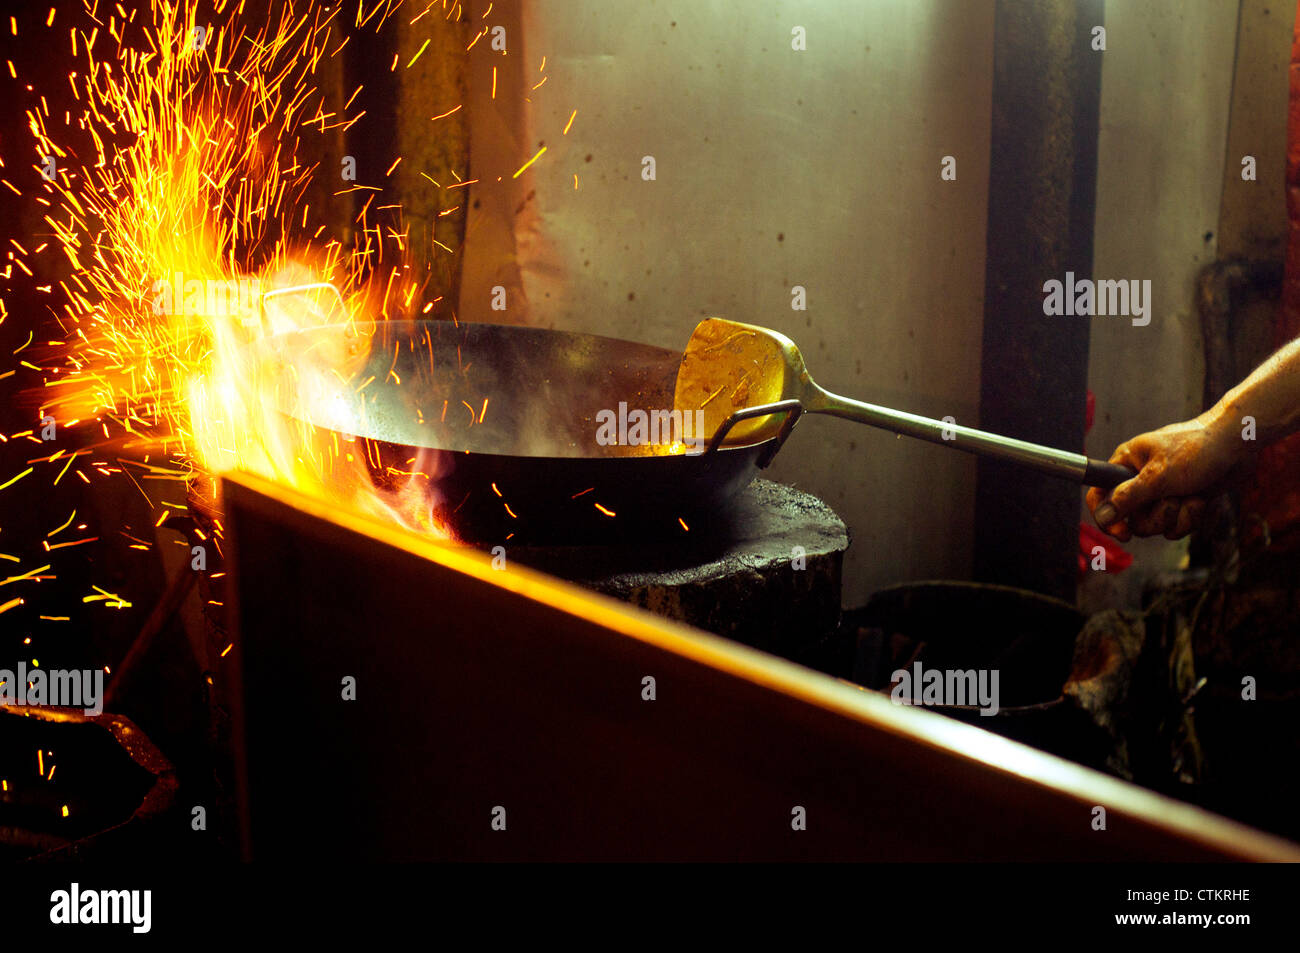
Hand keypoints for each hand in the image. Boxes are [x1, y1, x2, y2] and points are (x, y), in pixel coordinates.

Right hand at [1086, 415, 1246, 540]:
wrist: (1238, 445)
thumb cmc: (1196, 450)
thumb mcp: (1158, 475)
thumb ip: (1126, 498)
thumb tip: (1101, 516)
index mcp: (1126, 465)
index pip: (1098, 495)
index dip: (1105, 517)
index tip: (1123, 533)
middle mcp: (1140, 480)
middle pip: (1132, 519)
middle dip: (1158, 516)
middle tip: (1172, 501)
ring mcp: (1162, 493)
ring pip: (1157, 525)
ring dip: (1178, 516)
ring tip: (1191, 496)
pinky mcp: (1182, 501)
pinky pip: (1177, 525)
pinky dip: (1192, 517)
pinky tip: (1202, 500)